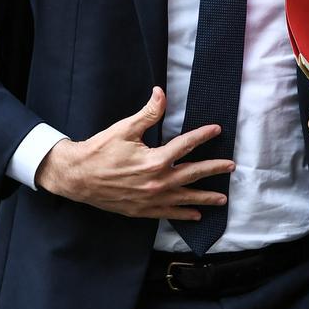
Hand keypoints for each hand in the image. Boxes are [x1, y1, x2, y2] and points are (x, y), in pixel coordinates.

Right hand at [34, 86, 233, 219]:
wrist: (77, 177)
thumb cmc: (100, 150)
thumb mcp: (124, 128)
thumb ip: (148, 113)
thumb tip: (161, 93)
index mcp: (155, 160)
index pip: (186, 145)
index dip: (203, 136)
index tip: (217, 130)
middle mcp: (157, 182)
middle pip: (193, 174)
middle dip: (214, 170)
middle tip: (231, 166)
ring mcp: (150, 199)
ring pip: (184, 198)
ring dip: (205, 198)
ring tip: (222, 200)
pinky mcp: (141, 210)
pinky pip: (168, 214)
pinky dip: (183, 214)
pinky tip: (194, 216)